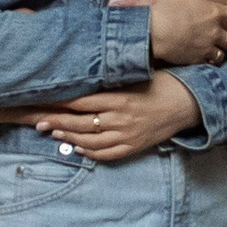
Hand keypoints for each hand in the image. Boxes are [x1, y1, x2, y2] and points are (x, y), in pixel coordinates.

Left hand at [32, 74, 199, 161]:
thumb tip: (86, 73)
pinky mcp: (133, 147)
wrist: (189, 103)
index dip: (59, 103)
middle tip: (38, 122)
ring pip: (89, 141)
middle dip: (57, 123)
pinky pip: (106, 154)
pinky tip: (77, 147)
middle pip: (80, 123)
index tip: (42, 101)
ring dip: (68, 137)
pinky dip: (88, 152)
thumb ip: (112, 77)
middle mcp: (121, 119)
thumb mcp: (137, 75)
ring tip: (53, 133)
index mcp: (120, 98)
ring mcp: (127, 136)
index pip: (81, 102)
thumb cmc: (163, 82)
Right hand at [137, 0, 226, 68]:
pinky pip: (210, 63)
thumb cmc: (167, 10)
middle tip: (221, 34)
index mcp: (215, 13)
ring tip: (212, 47)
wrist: (152, 34)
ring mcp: (207, 47)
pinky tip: (202, 56)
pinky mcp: (197, 60)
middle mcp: (215, 31)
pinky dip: (209, 60)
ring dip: (219, 50)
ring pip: (222, 52)